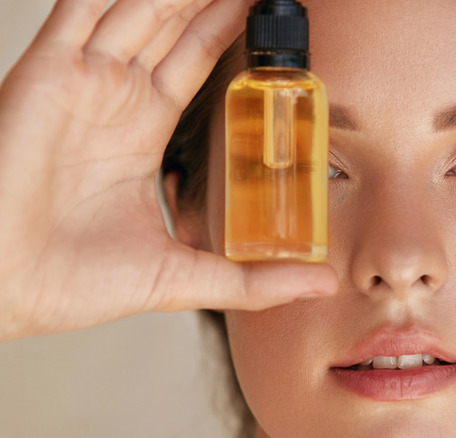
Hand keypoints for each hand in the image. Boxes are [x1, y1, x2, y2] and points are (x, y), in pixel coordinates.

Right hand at [0, 0, 336, 340]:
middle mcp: (114, 99)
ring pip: (139, 10)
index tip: (264, 12)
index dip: (226, 32)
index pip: (194, 63)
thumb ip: (254, 278)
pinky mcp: (48, 73)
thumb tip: (320, 284)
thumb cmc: (72, 282)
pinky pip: (82, 11)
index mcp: (142, 133)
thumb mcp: (184, 275)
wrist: (6, 291)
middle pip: (172, 27)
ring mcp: (82, 82)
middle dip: (211, 1)